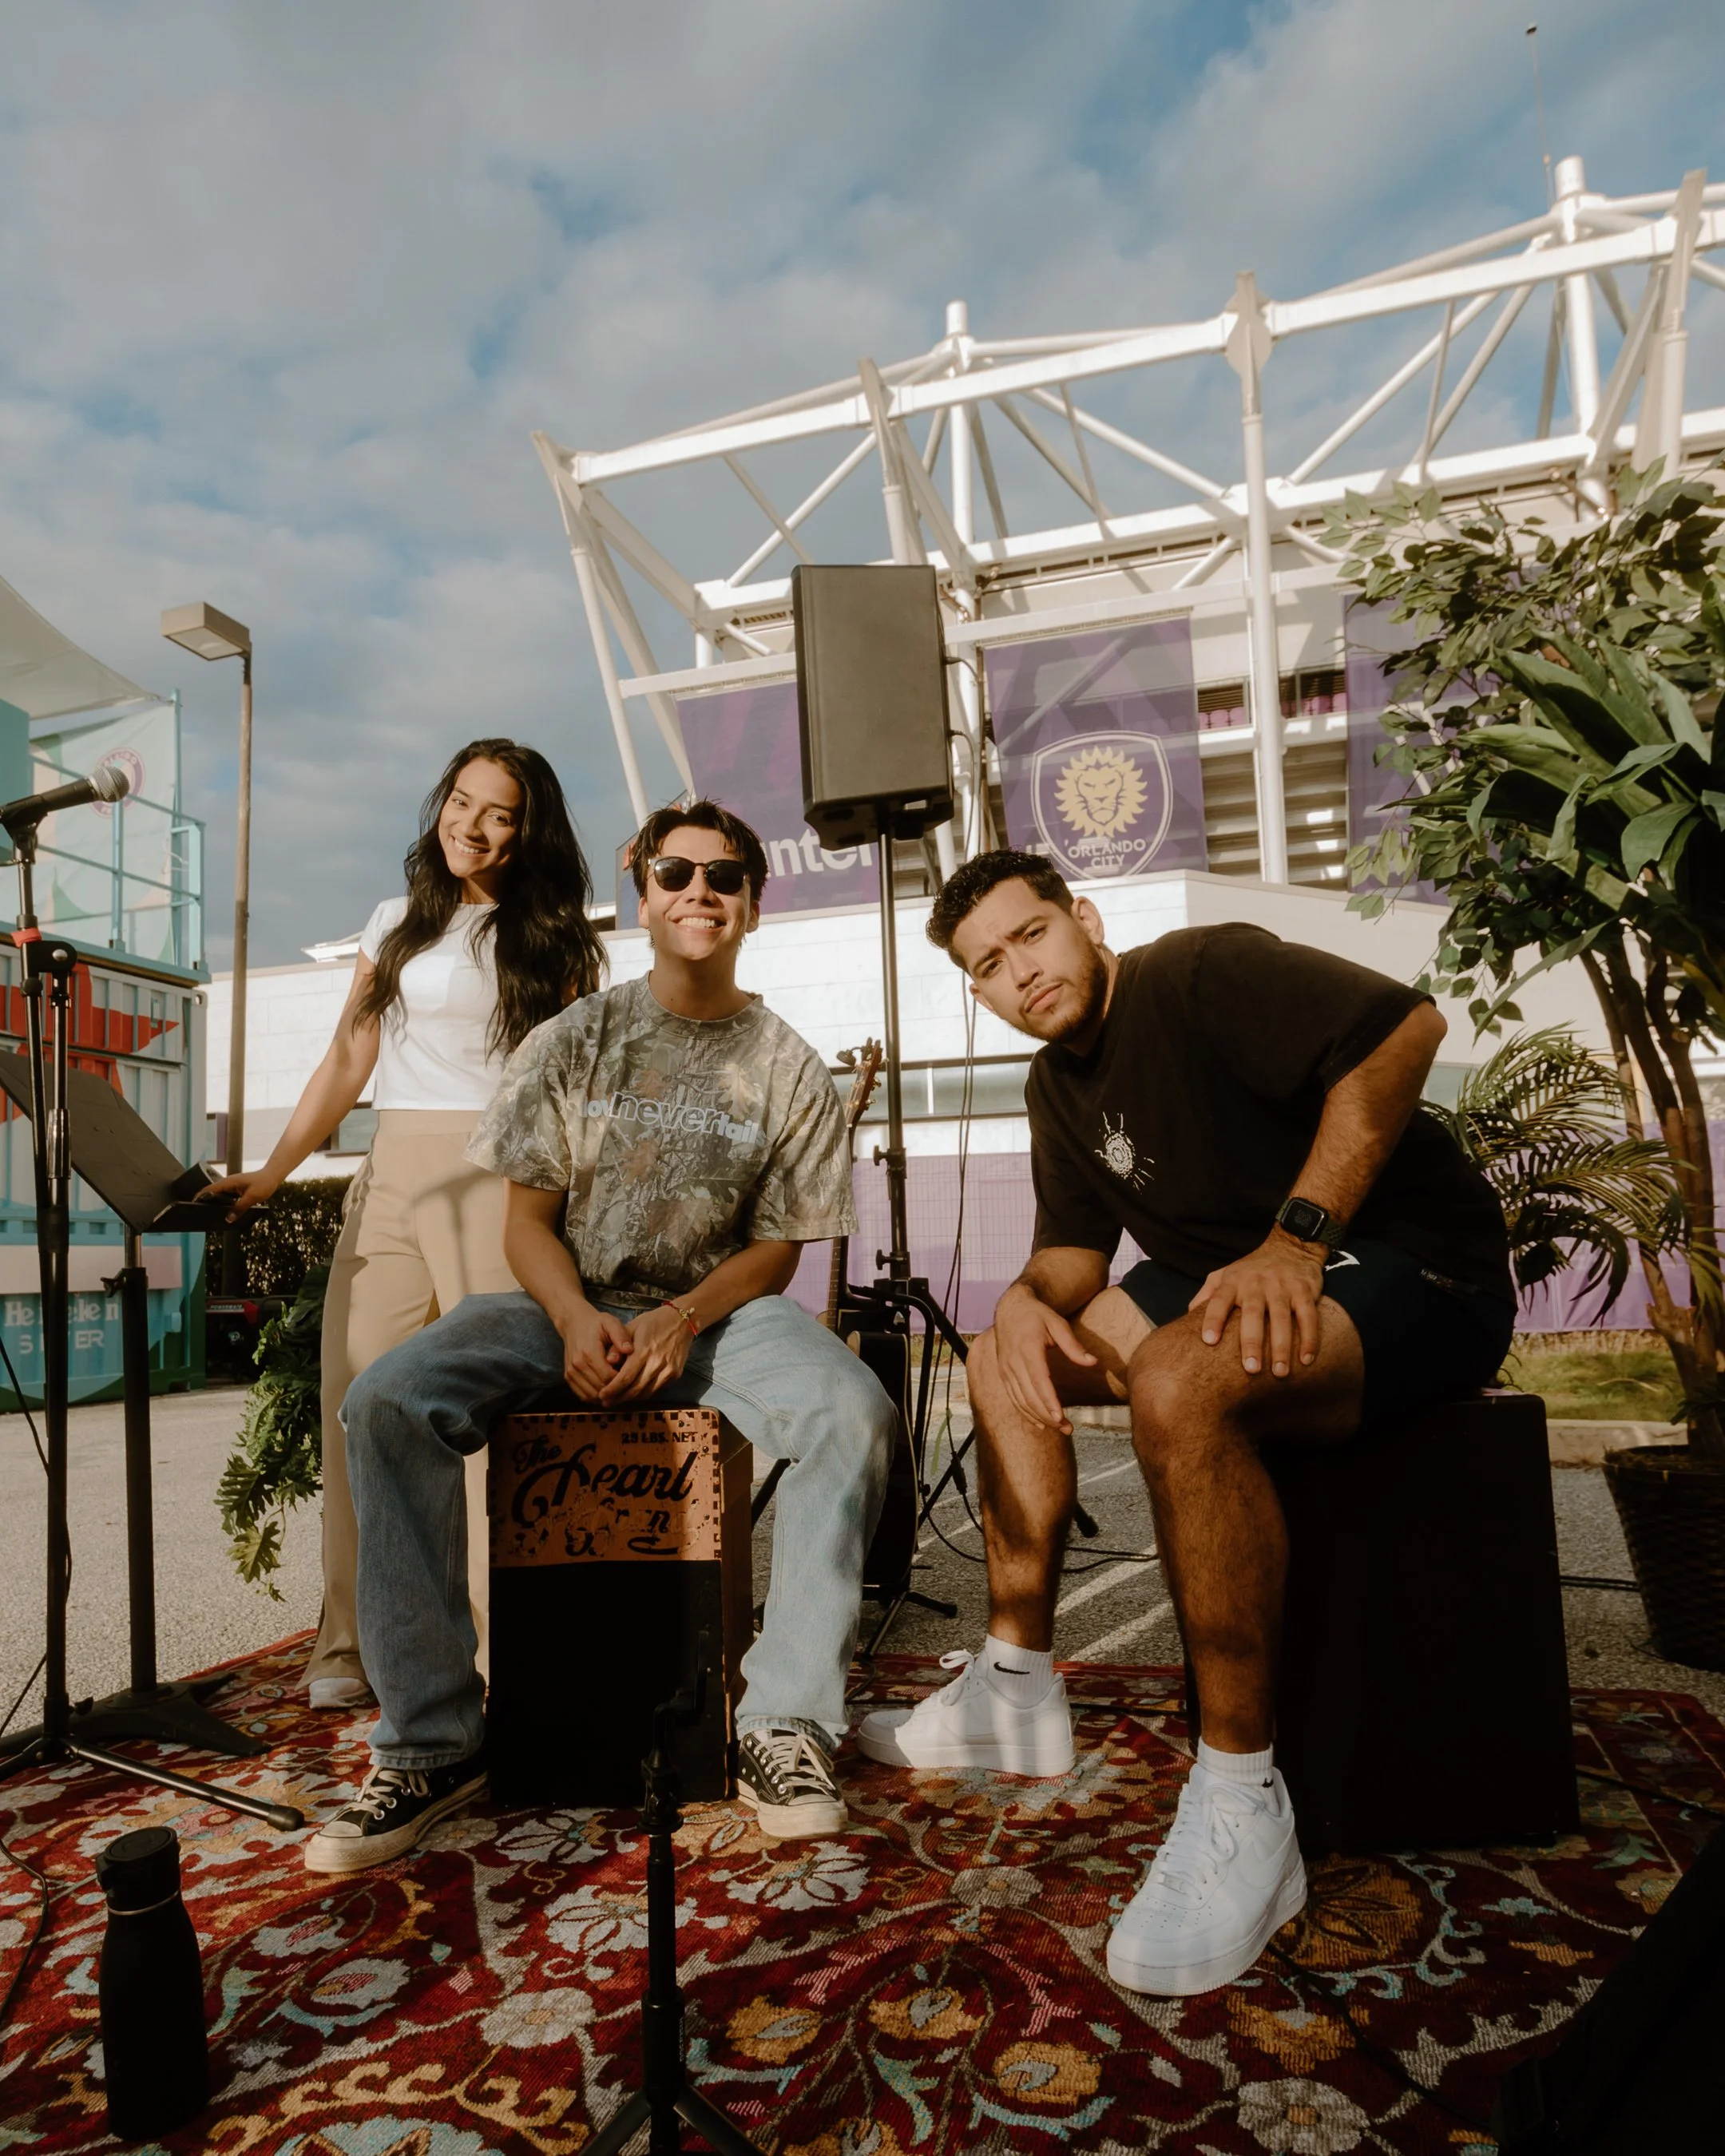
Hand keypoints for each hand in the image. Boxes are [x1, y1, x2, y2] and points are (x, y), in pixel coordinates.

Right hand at [196, 1170, 278, 1222]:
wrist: (273, 1176)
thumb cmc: (264, 1183)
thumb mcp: (252, 1197)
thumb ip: (239, 1208)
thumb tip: (228, 1219)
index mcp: (229, 1182)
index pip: (209, 1189)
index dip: (200, 1196)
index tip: (192, 1204)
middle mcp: (228, 1182)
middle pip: (212, 1192)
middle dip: (204, 1200)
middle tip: (198, 1212)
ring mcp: (232, 1185)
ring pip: (219, 1194)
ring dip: (213, 1202)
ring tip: (207, 1213)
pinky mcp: (236, 1188)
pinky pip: (225, 1195)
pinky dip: (222, 1202)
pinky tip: (222, 1210)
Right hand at [558, 1300, 634, 1397]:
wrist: (574, 1323)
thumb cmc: (596, 1323)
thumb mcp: (611, 1323)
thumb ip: (621, 1335)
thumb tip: (630, 1350)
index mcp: (589, 1352)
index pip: (608, 1377)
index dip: (621, 1381)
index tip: (630, 1376)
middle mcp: (577, 1364)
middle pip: (600, 1389)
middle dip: (615, 1390)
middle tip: (627, 1385)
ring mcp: (571, 1372)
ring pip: (591, 1396)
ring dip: (605, 1396)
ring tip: (618, 1389)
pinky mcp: (568, 1377)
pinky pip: (582, 1395)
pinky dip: (595, 1397)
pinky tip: (606, 1391)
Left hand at [598, 1304, 694, 1404]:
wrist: (682, 1321)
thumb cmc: (653, 1323)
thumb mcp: (631, 1328)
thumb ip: (617, 1346)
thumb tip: (607, 1362)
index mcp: (644, 1350)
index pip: (625, 1377)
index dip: (612, 1389)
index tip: (602, 1395)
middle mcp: (657, 1362)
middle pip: (635, 1389)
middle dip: (619, 1398)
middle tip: (606, 1402)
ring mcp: (668, 1370)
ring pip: (646, 1393)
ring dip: (631, 1399)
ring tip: (618, 1399)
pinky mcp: (675, 1374)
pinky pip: (656, 1389)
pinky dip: (644, 1393)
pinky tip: (634, 1392)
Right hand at [994, 1282, 1096, 1434]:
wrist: (1010, 1309)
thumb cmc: (1037, 1315)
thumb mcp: (1057, 1324)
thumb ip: (1073, 1345)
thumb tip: (1093, 1362)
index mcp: (1028, 1348)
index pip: (1038, 1380)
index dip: (1048, 1400)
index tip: (1060, 1417)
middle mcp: (1014, 1361)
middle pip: (1029, 1395)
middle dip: (1048, 1415)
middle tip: (1068, 1429)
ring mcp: (1006, 1369)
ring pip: (1020, 1400)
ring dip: (1038, 1417)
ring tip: (1059, 1428)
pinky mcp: (1004, 1374)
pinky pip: (1013, 1398)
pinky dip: (1026, 1413)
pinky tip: (1040, 1422)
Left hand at [1188, 1229, 1326, 1377]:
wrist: (1290, 1247)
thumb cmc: (1252, 1269)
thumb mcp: (1225, 1274)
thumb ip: (1207, 1294)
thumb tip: (1187, 1315)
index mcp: (1233, 1282)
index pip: (1219, 1300)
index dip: (1213, 1319)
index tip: (1208, 1341)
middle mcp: (1256, 1284)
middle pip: (1252, 1313)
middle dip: (1251, 1342)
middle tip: (1251, 1369)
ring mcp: (1282, 1287)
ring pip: (1282, 1318)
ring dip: (1281, 1346)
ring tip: (1279, 1372)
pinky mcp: (1304, 1291)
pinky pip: (1308, 1316)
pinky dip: (1309, 1338)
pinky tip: (1306, 1359)